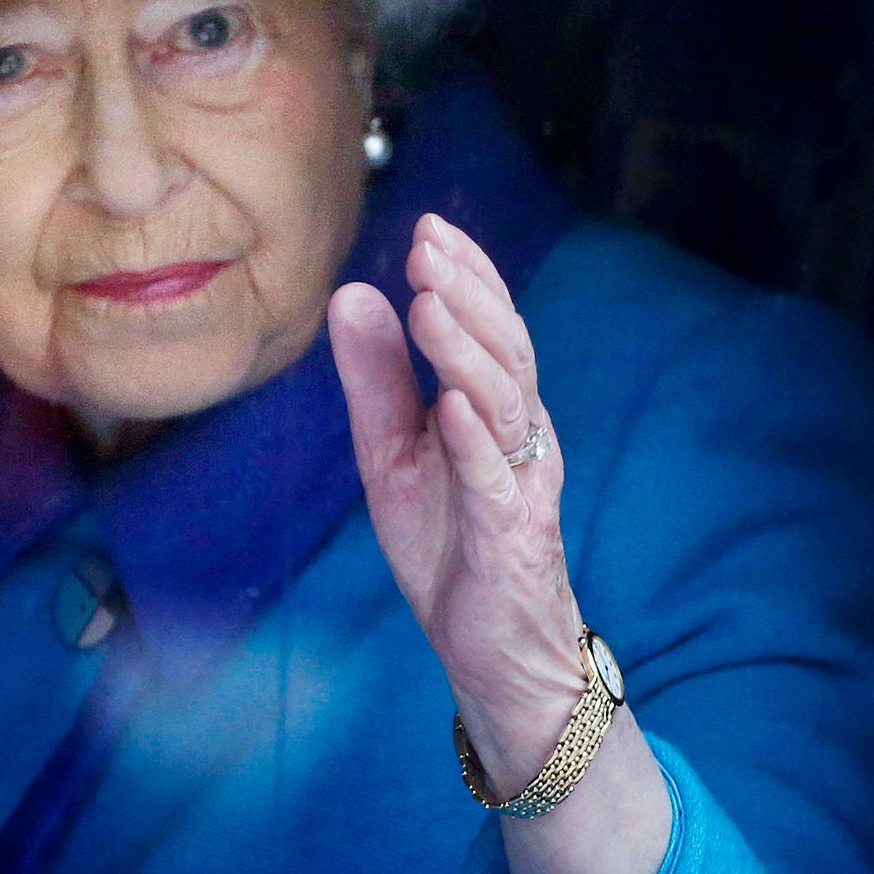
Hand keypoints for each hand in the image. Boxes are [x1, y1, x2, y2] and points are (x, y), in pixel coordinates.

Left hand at [325, 215, 588, 778]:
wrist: (490, 648)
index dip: (467, 274)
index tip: (430, 225)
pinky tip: (452, 403)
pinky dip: (476, 440)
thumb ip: (376, 378)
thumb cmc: (450, 543)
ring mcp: (522, 482)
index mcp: (495, 408)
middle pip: (506, 349)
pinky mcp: (510, 534)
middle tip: (428, 246)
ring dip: (468, 349)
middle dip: (468, 293)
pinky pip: (496, 480)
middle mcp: (521, 434)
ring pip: (505, 402)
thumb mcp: (393, 450)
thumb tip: (352, 293)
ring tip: (431, 304)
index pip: (489, 326)